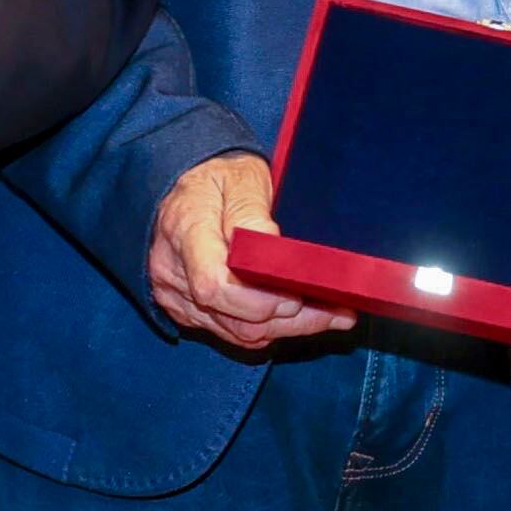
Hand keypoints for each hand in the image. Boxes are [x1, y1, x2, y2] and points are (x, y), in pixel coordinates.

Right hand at [146, 149, 348, 349]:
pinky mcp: (188, 311)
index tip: (298, 292)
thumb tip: (271, 247)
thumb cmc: (219, 178)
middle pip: (233, 317)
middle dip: (290, 318)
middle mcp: (173, 271)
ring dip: (288, 327)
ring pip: (238, 332)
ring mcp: (177, 296)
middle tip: (337, 308)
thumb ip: (252, 212)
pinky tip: (302, 316)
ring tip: (332, 314)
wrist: (189, 187)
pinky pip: (233, 333)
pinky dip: (269, 329)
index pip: (213, 284)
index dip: (258, 298)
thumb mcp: (241, 178)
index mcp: (185, 230)